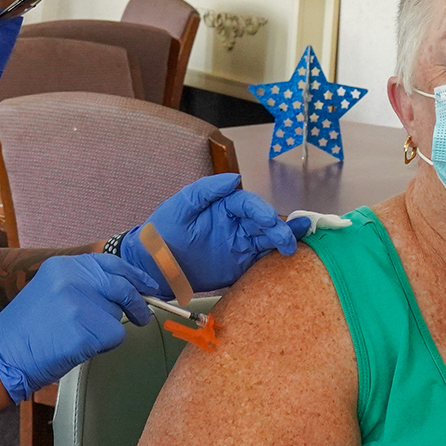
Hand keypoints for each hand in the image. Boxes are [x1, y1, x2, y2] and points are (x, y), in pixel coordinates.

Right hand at [0, 253, 159, 403]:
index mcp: (64, 266)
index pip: (111, 263)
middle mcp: (73, 278)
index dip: (133, 276)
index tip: (147, 286)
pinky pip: (115, 336)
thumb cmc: (27, 331)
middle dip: (137, 303)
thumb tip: (120, 288)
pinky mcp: (86, 329)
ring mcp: (80, 303)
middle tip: (141, 316)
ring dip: (108, 328)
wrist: (4, 355)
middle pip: (123, 286)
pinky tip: (79, 347)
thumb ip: (83, 284)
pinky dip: (104, 346)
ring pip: (119, 313)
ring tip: (78, 335)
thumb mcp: (51, 291)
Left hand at [122, 173, 304, 294]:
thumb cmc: (163, 231)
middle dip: (276, 228)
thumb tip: (234, 179)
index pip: (247, 204)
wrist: (152, 266)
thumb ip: (206, 191)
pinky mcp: (238, 265)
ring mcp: (238, 245)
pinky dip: (274, 258)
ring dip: (281, 240)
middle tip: (284, 238)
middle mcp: (234, 224)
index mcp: (222, 206)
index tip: (268, 219)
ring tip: (293, 245)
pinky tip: (287, 257)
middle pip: (262, 222)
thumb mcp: (181, 206)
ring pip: (266, 240)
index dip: (260, 210)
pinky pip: (259, 260)